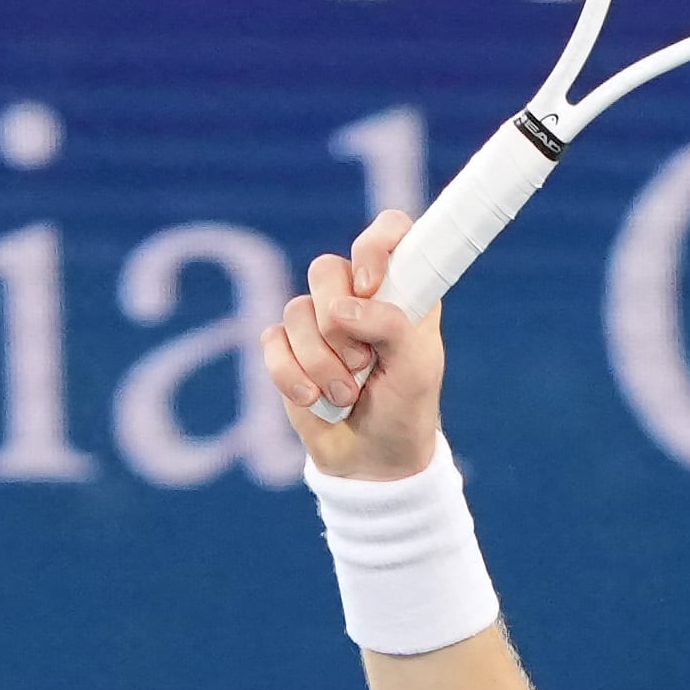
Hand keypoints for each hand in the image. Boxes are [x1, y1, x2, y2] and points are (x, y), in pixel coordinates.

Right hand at [265, 206, 443, 480]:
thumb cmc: (406, 407)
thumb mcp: (417, 369)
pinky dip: (293, 376)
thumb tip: (340, 310)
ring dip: (322, 363)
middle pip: (325, 270)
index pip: (390, 230)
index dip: (374, 246)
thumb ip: (392, 326)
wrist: (372, 458)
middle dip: (339, 326)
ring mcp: (318, 319)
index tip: (370, 284)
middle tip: (364, 362)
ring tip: (347, 394)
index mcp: (402, 288)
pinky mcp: (285, 346)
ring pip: (296, 311)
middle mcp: (358, 294)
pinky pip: (272, 342)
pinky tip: (316, 400)